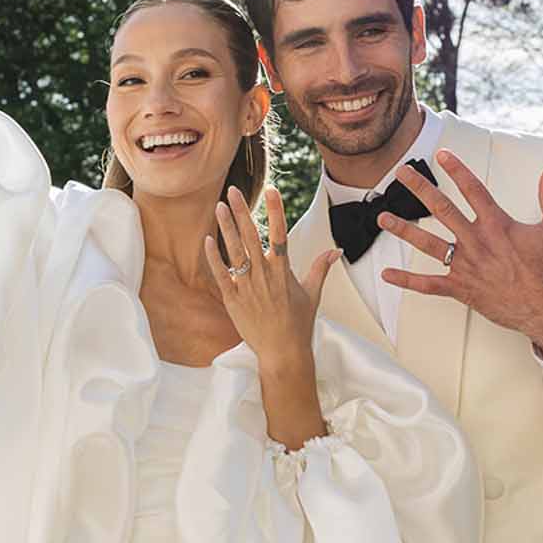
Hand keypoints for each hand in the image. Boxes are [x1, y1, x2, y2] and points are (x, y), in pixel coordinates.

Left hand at [206, 184, 340, 451]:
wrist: (282, 353)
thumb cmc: (299, 323)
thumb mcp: (313, 294)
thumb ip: (320, 268)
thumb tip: (335, 251)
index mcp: (284, 271)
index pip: (280, 233)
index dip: (275, 210)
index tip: (271, 189)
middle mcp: (264, 274)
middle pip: (251, 235)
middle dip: (241, 210)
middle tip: (232, 190)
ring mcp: (246, 286)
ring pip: (234, 250)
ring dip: (225, 227)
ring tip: (219, 206)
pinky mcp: (232, 298)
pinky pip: (220, 274)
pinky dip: (214, 257)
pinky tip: (207, 240)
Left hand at [380, 149, 542, 357]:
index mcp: (498, 225)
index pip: (472, 189)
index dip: (456, 169)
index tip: (441, 154)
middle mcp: (477, 242)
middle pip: (441, 209)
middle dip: (419, 189)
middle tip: (400, 174)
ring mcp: (466, 266)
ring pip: (428, 244)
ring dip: (403, 230)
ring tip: (382, 217)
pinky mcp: (462, 290)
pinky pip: (429, 285)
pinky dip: (407, 280)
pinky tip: (387, 275)